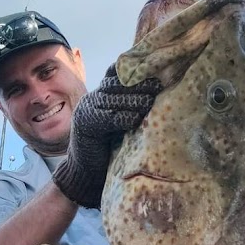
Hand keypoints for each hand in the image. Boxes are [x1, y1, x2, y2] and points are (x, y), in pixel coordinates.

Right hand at [52, 64, 160, 208]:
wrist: (85, 174)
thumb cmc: (107, 150)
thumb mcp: (119, 124)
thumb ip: (129, 107)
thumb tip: (157, 92)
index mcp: (99, 95)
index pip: (116, 73)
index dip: (134, 70)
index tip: (155, 70)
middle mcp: (92, 99)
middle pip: (117, 84)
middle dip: (139, 84)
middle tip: (158, 85)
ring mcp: (87, 111)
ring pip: (114, 99)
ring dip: (134, 100)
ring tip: (151, 101)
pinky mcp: (87, 126)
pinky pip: (109, 118)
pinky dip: (124, 118)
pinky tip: (137, 120)